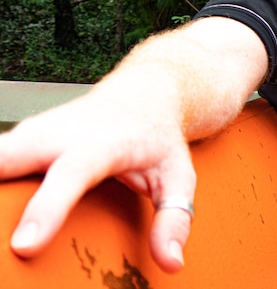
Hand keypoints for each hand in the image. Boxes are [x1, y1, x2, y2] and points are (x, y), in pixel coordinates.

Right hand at [0, 85, 195, 272]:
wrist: (142, 96)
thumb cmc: (157, 137)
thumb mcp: (178, 176)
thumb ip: (174, 219)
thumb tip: (171, 262)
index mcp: (102, 145)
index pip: (70, 175)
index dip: (47, 210)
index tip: (25, 245)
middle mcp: (60, 135)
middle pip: (7, 157)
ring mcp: (34, 133)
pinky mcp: (18, 138)